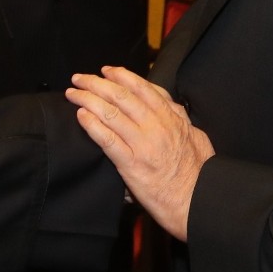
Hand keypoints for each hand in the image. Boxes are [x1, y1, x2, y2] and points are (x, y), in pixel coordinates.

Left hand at [67, 66, 213, 240]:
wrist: (198, 201)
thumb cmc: (198, 172)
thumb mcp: (196, 135)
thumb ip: (180, 118)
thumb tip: (169, 105)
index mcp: (171, 118)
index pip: (142, 88)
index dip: (121, 75)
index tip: (106, 70)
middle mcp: (156, 127)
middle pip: (121, 96)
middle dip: (96, 83)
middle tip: (79, 78)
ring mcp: (143, 145)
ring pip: (111, 113)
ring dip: (88, 100)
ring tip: (73, 95)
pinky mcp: (131, 165)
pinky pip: (107, 140)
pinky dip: (92, 125)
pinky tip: (81, 116)